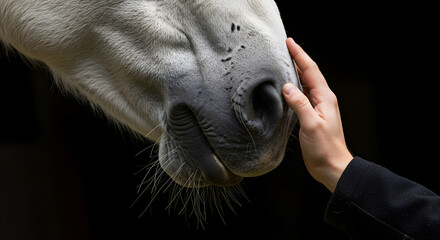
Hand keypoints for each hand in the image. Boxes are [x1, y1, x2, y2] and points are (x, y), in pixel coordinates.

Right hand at [283, 38, 352, 191]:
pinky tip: (286, 87)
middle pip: (309, 73)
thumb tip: (287, 87)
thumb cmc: (324, 149)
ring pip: (305, 83)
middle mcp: (322, 99)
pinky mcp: (312, 115)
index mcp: (324, 98)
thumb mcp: (311, 125)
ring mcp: (318, 107)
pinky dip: (294, 87)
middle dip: (297, 59)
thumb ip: (300, 105)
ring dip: (295, 72)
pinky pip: (302, 95)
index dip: (300, 55)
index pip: (311, 70)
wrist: (332, 167)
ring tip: (283, 62)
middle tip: (284, 47)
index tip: (289, 42)